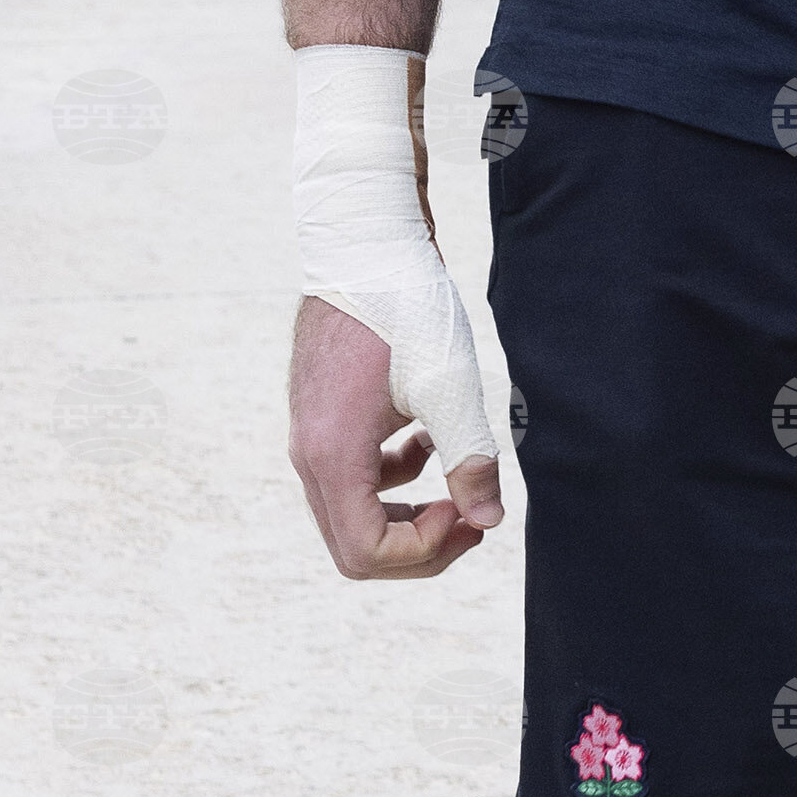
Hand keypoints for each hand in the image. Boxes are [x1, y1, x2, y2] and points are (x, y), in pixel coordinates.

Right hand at [287, 290, 503, 580]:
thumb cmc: (404, 308)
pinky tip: (429, 442)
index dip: (426, 550)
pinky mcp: (324, 417)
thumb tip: (487, 522)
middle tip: (473, 517)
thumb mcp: (450, 385)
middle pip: (354, 547)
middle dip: (419, 547)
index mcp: (332, 454)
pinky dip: (394, 481)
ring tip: (461, 486)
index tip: (470, 512)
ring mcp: (311, 436)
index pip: (367, 552)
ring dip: (409, 516)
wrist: (364, 244)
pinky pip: (353, 479)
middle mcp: (309, 453)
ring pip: (353, 515)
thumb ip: (470, 459)